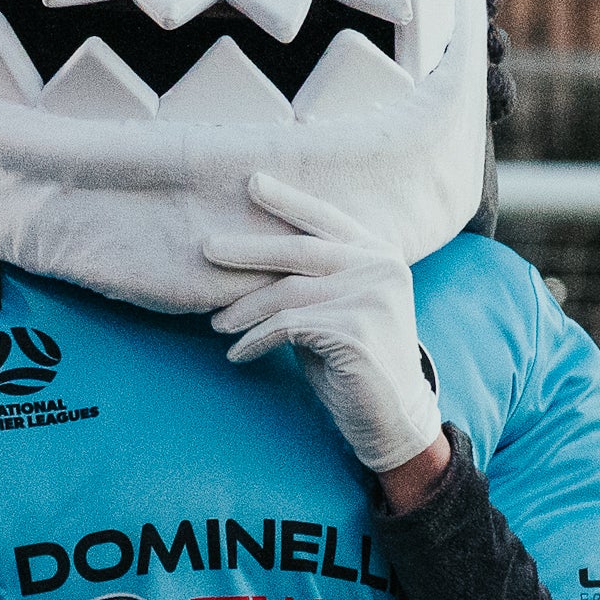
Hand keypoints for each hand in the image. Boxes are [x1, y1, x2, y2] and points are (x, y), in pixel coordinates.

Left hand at [203, 174, 443, 473]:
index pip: (327, 218)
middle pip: (299, 249)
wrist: (393, 417)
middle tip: (206, 248)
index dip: (288, 200)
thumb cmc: (355, 363)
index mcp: (379, 254)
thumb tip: (250, 257)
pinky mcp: (354, 329)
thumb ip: (312, 280)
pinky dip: (254, 340)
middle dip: (247, 249)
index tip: (251, 182)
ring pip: (286, 291)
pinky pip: (286, 326)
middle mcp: (380, 267)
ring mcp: (371, 296)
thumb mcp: (337, 309)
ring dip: (243, 309)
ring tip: (216, 324)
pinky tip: (238, 354)